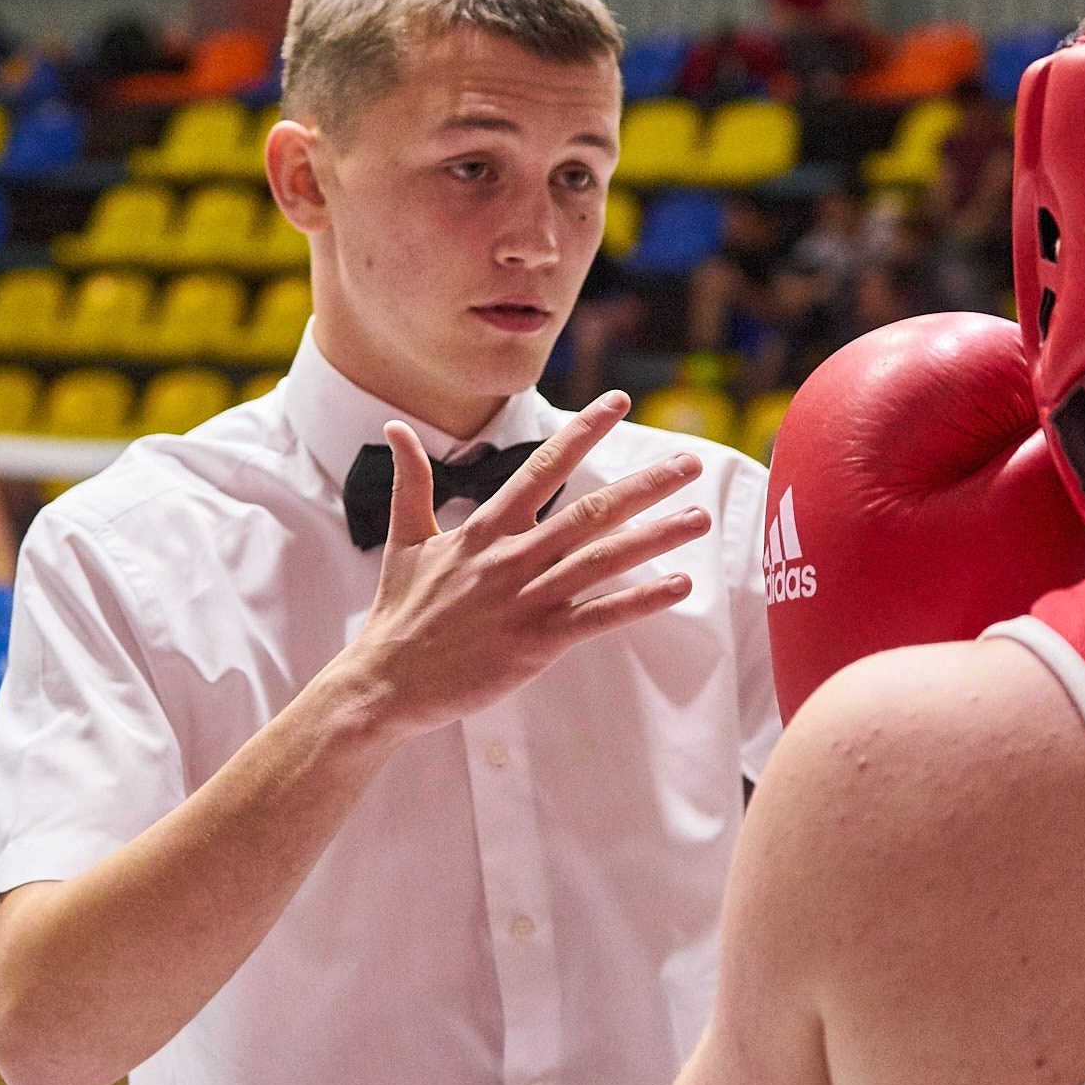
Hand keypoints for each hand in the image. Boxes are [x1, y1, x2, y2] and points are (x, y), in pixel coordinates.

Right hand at [339, 391, 709, 740]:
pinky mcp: (535, 643)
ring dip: (656, 537)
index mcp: (483, 529)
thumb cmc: (400, 612)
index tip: (618, 402)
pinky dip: (640, 601)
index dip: (583, 432)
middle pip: (589, 512)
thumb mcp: (403, 539)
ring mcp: (525, 600)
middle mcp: (510, 558)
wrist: (386, 682)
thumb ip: (411, 481)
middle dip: (644, 485)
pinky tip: (678, 585)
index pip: (541, 467)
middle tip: (690, 464)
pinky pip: (598, 617)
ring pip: (602, 561)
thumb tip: (396, 429)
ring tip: (698, 518)